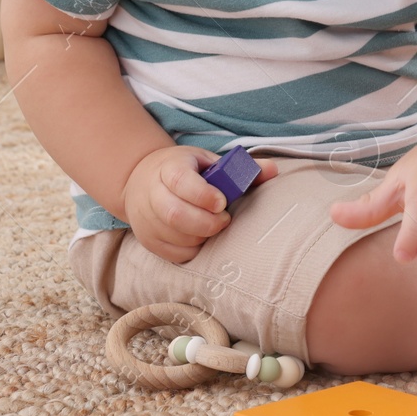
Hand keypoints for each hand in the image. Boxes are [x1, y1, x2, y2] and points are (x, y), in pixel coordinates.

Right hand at [121, 145, 278, 264]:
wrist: (143, 179)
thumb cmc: (187, 171)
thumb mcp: (209, 162)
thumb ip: (241, 169)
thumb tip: (273, 170)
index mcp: (169, 168)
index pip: (181, 181)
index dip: (203, 194)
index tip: (222, 203)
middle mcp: (152, 193)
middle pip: (175, 214)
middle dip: (207, 222)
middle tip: (225, 220)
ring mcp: (146, 219)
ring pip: (175, 236)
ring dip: (202, 235)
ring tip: (213, 226)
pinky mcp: (148, 240)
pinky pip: (174, 253)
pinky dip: (193, 249)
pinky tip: (201, 236)